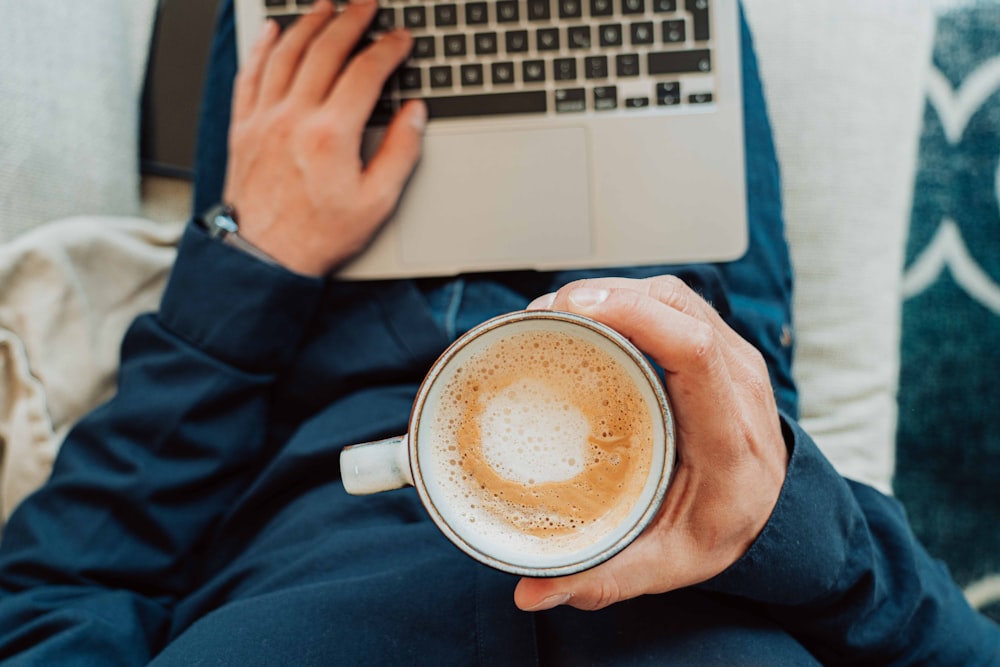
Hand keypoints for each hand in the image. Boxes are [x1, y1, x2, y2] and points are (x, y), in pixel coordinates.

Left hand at [222, 0, 425, 275]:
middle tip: (366, 5)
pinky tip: (273, 32)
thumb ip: (400, 152)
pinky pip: (251, 74)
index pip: (365, 72)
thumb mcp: (376, 203)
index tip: (401, 39)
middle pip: (325, 50)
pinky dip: (263, 48)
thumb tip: (414, 114)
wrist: (264, 257)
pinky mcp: (243, 127)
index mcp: (331, 134)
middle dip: (350, 20)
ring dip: (309, 23)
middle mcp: (294, 116)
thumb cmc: (318, 235)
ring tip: (326, 6)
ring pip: (286, 53)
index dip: (387, 49)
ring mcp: (264, 118)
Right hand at [514, 276, 788, 611]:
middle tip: (540, 314)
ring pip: (671, 296)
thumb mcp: (670, 563)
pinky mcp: (716, 346)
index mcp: (729, 434)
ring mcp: (731, 356)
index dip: (634, 316)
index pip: (694, 352)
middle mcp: (737, 383)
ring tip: (554, 312)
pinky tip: (587, 316)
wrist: (776, 508)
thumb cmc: (724, 528)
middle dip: (604, 295)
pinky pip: (670, 304)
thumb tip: (530, 592)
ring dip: (611, 291)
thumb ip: (604, 578)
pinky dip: (625, 299)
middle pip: (676, 307)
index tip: (573, 309)